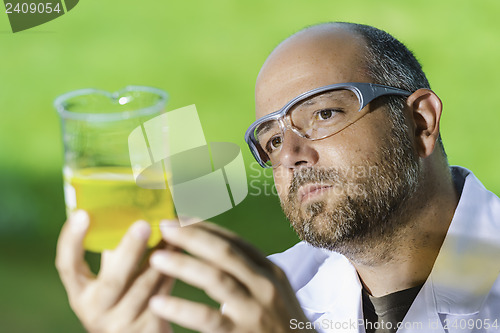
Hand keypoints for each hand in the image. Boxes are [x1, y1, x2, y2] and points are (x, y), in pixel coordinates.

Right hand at [55, 210, 173, 332]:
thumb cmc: (124, 302)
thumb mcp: (110, 286)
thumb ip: (113, 258)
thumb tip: (129, 208)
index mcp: (81, 294)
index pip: (68, 266)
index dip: (72, 240)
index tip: (82, 213)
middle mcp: (96, 310)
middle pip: (112, 280)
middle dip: (129, 250)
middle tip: (143, 224)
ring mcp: (123, 322)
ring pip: (145, 286)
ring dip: (161, 256)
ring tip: (172, 230)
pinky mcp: (148, 328)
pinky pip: (164, 294)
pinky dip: (172, 270)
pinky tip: (181, 249)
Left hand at [148, 220, 315, 332]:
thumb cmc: (282, 324)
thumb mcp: (274, 293)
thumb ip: (249, 274)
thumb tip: (212, 253)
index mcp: (269, 272)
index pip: (235, 242)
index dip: (206, 228)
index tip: (181, 217)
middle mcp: (265, 285)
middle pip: (224, 253)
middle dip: (192, 237)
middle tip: (164, 227)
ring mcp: (255, 310)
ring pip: (215, 279)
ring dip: (183, 265)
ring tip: (156, 259)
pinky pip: (207, 317)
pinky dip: (181, 308)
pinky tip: (159, 302)